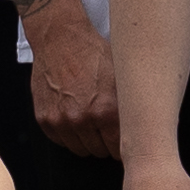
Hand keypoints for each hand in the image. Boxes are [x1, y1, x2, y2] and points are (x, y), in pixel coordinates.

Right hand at [27, 0, 123, 157]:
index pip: (119, 148)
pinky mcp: (45, 118)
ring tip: (91, 121)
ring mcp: (61, 120)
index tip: (125, 140)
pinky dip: (68, 134)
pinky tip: (75, 116)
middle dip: (106, 141)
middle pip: (100, 151)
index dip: (124, 144)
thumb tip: (144, 127)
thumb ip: (131, 105)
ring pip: (80, 149)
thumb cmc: (93, 52)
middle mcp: (82, 118)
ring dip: (87, 140)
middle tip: (107, 127)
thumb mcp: (122, 76)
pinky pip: (60, 141)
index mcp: (106, 110)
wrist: (60, 38)